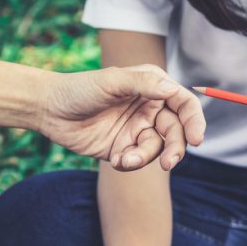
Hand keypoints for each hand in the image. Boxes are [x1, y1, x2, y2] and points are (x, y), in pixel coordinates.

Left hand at [41, 65, 205, 171]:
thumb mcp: (111, 81)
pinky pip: (137, 160)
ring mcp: (137, 129)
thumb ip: (143, 84)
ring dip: (144, 158)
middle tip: (168, 163)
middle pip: (176, 131)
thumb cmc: (79, 89)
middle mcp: (149, 108)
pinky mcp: (124, 148)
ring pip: (157, 149)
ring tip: (125, 160)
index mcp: (152, 86)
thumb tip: (173, 90)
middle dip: (175, 148)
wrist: (50, 110)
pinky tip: (115, 160)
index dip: (194, 121)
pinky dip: (130, 163)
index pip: (183, 104)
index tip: (196, 139)